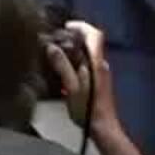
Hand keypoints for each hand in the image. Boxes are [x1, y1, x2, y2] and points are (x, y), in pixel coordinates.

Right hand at [46, 20, 120, 137]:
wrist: (104, 128)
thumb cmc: (88, 109)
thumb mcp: (71, 87)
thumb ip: (62, 65)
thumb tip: (51, 47)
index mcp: (96, 62)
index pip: (95, 34)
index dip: (81, 26)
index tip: (66, 27)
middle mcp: (101, 65)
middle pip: (90, 43)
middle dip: (73, 38)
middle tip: (55, 41)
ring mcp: (101, 73)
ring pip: (87, 55)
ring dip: (73, 52)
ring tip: (55, 57)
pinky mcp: (99, 82)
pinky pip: (87, 65)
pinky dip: (75, 63)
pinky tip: (63, 74)